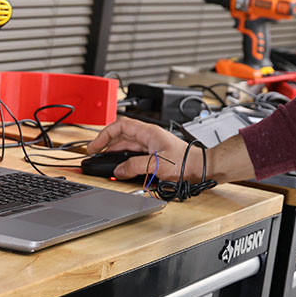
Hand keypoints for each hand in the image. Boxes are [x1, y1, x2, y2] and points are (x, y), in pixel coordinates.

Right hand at [87, 117, 202, 181]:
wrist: (202, 168)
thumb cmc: (186, 162)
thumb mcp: (158, 164)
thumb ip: (136, 166)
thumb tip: (119, 170)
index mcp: (149, 132)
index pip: (120, 126)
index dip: (104, 134)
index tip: (94, 146)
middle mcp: (149, 137)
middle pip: (121, 137)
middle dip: (106, 146)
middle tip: (94, 156)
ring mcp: (151, 146)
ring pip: (127, 147)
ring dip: (114, 155)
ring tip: (104, 163)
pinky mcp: (154, 156)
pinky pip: (134, 156)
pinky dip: (124, 162)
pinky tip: (120, 169)